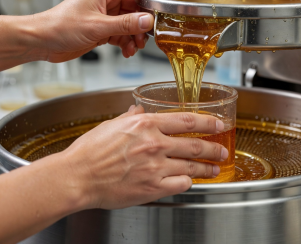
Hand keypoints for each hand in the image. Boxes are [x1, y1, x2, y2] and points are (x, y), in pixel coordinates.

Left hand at [35, 0, 169, 61]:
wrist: (42, 41)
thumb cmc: (59, 26)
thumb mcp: (97, 27)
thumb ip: (126, 24)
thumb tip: (148, 21)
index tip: (167, 6)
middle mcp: (107, 0)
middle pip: (138, 6)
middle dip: (145, 22)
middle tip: (151, 34)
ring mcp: (105, 14)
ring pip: (132, 22)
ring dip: (136, 35)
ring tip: (135, 46)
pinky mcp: (103, 28)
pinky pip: (123, 33)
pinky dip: (127, 42)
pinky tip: (126, 50)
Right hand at [58, 105, 227, 209]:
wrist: (78, 176)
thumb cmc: (90, 151)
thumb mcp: (111, 125)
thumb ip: (131, 119)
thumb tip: (139, 112)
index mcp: (146, 126)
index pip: (187, 121)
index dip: (208, 123)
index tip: (218, 124)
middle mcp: (154, 145)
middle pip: (195, 146)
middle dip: (214, 148)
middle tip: (222, 149)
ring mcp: (155, 168)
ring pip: (192, 167)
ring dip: (207, 168)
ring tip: (215, 168)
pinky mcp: (152, 188)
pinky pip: (180, 184)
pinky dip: (188, 182)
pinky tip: (190, 181)